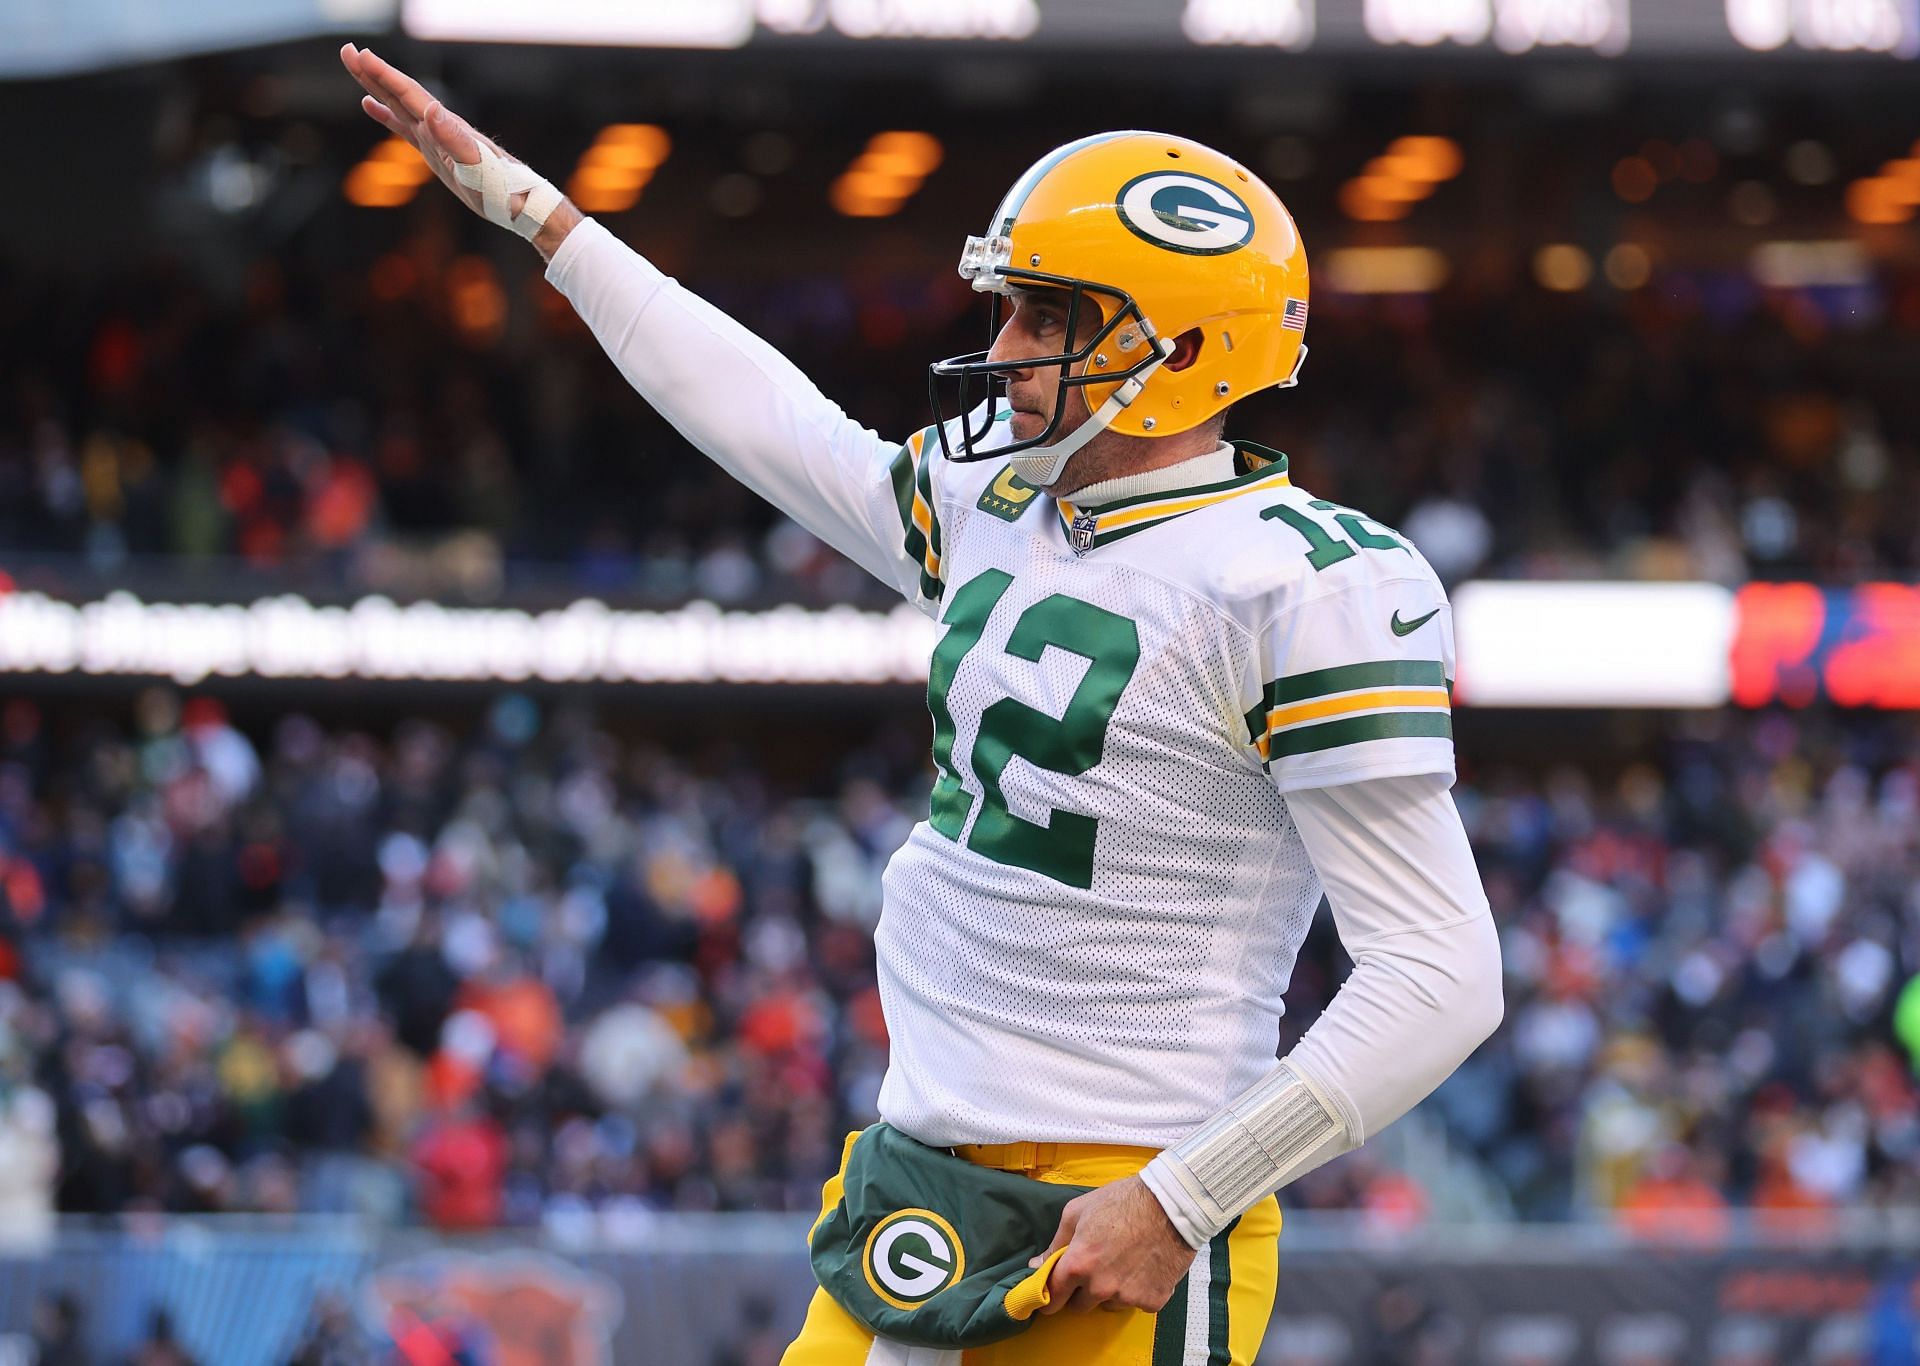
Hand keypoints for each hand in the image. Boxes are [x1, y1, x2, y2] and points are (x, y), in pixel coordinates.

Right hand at [338, 44, 580, 256]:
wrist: (520, 204)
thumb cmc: (502, 190)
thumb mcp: (477, 167)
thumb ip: (455, 139)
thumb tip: (432, 109)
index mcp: (445, 126)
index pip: (408, 94)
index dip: (383, 75)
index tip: (359, 54)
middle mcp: (439, 126)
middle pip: (400, 93)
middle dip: (373, 73)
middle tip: (347, 50)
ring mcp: (436, 138)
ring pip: (399, 105)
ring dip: (377, 87)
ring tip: (356, 67)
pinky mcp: (435, 152)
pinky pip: (404, 128)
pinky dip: (386, 116)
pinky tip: (371, 107)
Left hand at [1033, 1176, 1195, 1314]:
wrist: (1171, 1204)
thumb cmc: (1121, 1201)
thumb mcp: (1078, 1211)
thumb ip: (1056, 1243)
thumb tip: (1037, 1265)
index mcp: (1078, 1265)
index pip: (1052, 1297)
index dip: (1049, 1296)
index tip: (1051, 1295)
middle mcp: (1100, 1288)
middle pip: (1079, 1306)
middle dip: (1081, 1292)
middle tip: (1094, 1269)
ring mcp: (1127, 1297)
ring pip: (1109, 1304)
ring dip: (1111, 1291)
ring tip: (1124, 1262)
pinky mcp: (1153, 1301)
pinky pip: (1136, 1303)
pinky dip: (1138, 1290)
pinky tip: (1144, 1267)